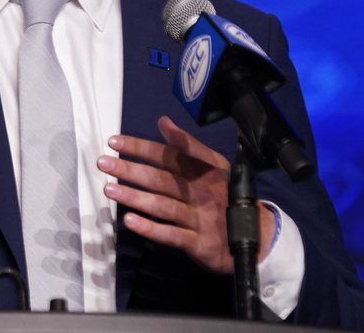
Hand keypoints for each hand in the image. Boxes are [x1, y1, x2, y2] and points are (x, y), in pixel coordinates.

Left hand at [97, 116, 273, 273]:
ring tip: (109, 190)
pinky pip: (171, 235)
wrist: (259, 235)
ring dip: (134, 197)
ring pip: (162, 205)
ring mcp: (199, 217)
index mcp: (202, 170)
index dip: (141, 147)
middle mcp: (199, 191)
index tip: (115, 141)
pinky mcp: (198, 242)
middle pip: (161, 179)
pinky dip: (150, 229)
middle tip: (104, 163)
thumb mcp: (214, 166)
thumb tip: (163, 121)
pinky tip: (130, 221)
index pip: (168, 154)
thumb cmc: (227, 196)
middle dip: (130, 170)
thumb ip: (187, 145)